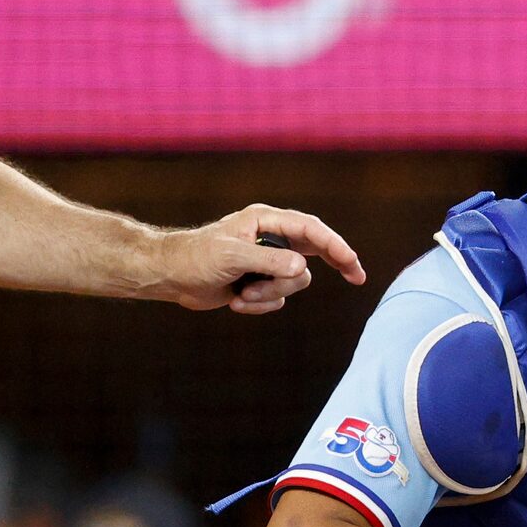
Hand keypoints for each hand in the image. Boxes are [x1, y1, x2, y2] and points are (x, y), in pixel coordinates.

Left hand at [155, 205, 367, 312]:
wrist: (170, 276)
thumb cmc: (195, 257)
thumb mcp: (232, 257)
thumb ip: (268, 261)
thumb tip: (302, 268)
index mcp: (265, 221)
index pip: (310, 230)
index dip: (336, 245)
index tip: (353, 264)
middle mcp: (270, 238)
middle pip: (313, 253)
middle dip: (329, 266)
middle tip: (356, 277)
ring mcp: (266, 261)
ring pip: (293, 282)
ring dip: (270, 295)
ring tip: (242, 294)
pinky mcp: (259, 281)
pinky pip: (277, 299)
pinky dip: (259, 305)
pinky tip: (236, 300)